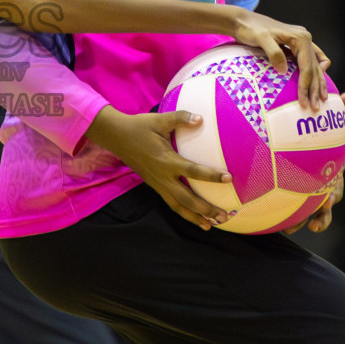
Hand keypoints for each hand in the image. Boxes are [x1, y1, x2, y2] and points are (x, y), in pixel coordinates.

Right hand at [86, 107, 232, 230]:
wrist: (116, 137)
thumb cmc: (139, 127)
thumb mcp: (159, 120)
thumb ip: (180, 118)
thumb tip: (200, 119)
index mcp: (166, 161)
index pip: (192, 171)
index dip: (211, 175)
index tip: (228, 178)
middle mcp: (162, 176)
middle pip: (187, 199)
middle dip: (206, 209)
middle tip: (224, 216)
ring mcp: (157, 183)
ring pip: (178, 206)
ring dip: (194, 217)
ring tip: (210, 225)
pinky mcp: (154, 185)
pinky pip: (170, 202)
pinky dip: (183, 212)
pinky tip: (193, 216)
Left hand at [229, 10, 329, 110]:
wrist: (243, 21)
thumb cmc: (251, 29)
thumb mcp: (261, 39)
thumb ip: (274, 53)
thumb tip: (284, 70)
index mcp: (300, 38)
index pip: (307, 67)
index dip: (306, 86)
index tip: (304, 102)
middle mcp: (305, 39)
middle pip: (314, 68)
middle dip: (315, 89)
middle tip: (315, 108)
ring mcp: (301, 42)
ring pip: (315, 65)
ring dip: (318, 83)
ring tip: (321, 100)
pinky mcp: (296, 45)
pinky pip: (312, 59)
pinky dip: (317, 71)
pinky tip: (319, 81)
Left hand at [298, 92, 344, 233]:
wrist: (309, 151)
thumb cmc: (321, 139)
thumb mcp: (327, 128)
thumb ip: (336, 114)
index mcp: (332, 177)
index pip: (336, 191)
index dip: (333, 198)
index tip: (328, 202)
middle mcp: (324, 190)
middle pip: (322, 210)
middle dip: (320, 217)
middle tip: (312, 224)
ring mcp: (313, 196)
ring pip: (310, 214)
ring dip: (300, 223)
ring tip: (290, 230)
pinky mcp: (299, 197)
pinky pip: (294, 210)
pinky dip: (288, 217)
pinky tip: (269, 221)